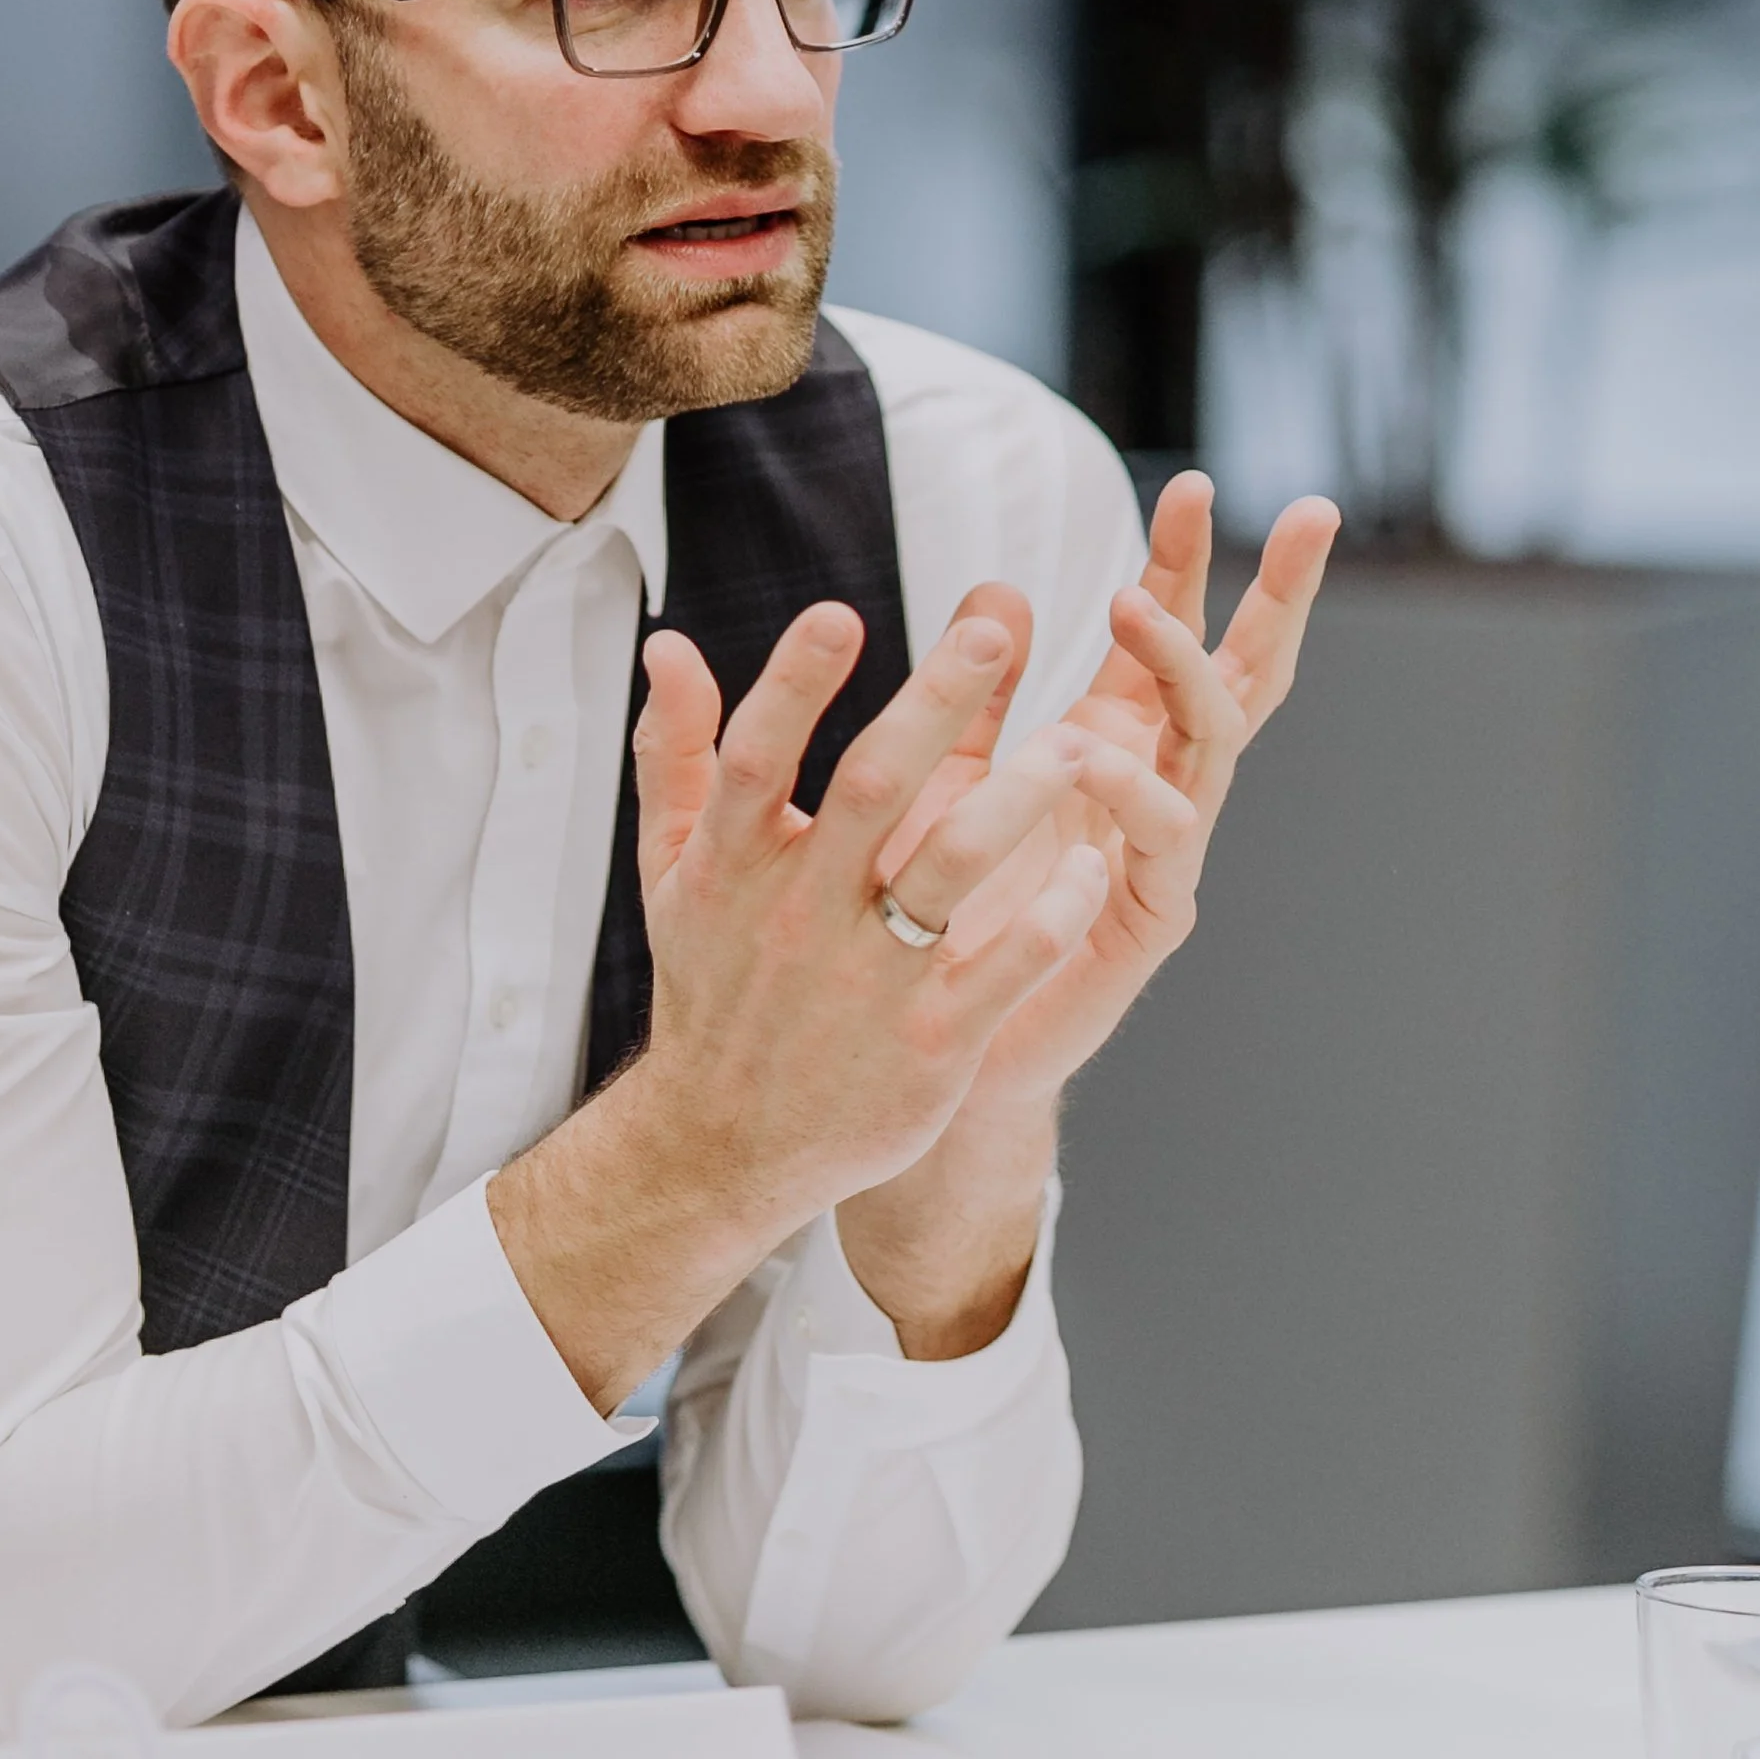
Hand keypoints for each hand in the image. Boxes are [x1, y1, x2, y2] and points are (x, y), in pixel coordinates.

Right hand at [486, 589, 1113, 1410]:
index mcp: (731, 864)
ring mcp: (867, 982)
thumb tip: (667, 643)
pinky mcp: (929, 1045)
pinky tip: (1092, 862)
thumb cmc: (712, 984)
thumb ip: (675, 751)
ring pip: (950, 871)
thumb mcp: (673, 870)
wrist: (725, 1144)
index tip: (840, 614)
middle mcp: (800, 914)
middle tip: (993, 631)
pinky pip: (1004, 968)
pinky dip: (1050, 913)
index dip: (793, 686)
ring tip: (1081, 740)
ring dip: (1018, 799)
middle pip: (869, 791)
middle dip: (932, 707)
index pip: (756, 758)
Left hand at [835, 473, 1339, 1348]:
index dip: (1186, 565)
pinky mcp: (1146, 920)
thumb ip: (975, 683)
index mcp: (1108, 743)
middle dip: (1273, 596)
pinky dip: (1136, 793)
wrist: (919, 1046)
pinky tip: (1098, 757)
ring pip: (1210, 743)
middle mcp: (1151, 789)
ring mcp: (1162, 853)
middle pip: (1233, 675)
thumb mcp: (947, 773)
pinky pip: (1163, 844)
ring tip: (1129, 608)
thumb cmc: (932, 904)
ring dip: (1178, 668)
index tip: (1202, 484)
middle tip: (1310, 517)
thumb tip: (1000, 577)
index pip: (1164, 637)